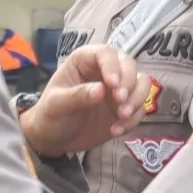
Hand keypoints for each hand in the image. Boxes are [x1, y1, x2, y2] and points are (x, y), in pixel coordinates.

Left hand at [21, 44, 148, 157]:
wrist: (54, 139)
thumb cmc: (50, 115)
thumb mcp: (57, 105)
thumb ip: (77, 96)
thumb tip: (101, 89)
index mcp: (84, 61)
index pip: (106, 53)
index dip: (113, 66)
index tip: (113, 85)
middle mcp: (104, 71)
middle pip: (129, 65)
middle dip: (129, 83)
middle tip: (120, 102)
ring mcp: (117, 89)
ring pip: (141, 83)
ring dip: (137, 100)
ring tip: (122, 117)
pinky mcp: (124, 107)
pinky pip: (139, 108)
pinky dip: (132, 119)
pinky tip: (116, 130)